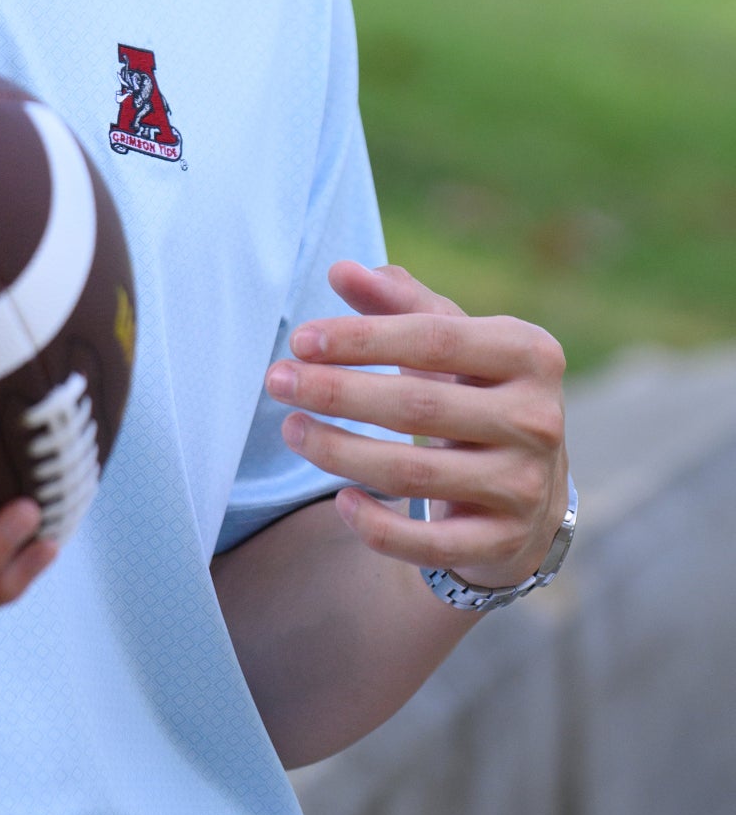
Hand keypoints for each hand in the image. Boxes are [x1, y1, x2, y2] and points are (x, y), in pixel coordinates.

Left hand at [264, 261, 567, 591]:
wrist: (533, 487)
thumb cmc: (474, 390)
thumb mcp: (450, 339)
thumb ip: (397, 302)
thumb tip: (341, 271)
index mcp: (528, 353)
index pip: (433, 338)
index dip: (361, 338)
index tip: (300, 339)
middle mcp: (537, 420)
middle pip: (417, 407)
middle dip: (336, 392)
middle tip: (277, 381)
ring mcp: (524, 486)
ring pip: (413, 473)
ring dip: (338, 452)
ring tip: (291, 428)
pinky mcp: (504, 543)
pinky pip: (430, 543)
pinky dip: (377, 526)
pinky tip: (339, 500)